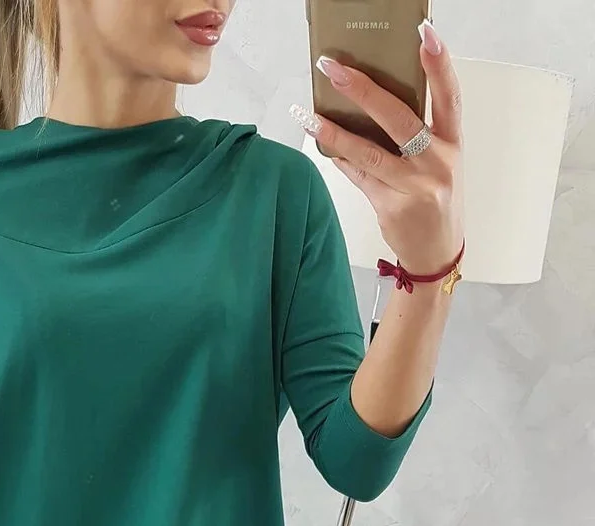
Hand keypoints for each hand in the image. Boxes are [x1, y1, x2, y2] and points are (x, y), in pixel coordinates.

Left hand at [294, 22, 463, 276]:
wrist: (436, 256)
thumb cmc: (436, 203)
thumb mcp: (439, 165)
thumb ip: (416, 136)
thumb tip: (371, 101)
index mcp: (453, 145)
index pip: (450, 96)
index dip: (439, 64)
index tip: (424, 33)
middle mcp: (437, 164)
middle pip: (399, 119)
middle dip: (364, 90)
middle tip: (334, 68)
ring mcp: (414, 188)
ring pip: (369, 152)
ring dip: (335, 131)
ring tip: (310, 112)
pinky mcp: (391, 207)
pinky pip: (358, 176)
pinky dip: (339, 159)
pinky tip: (321, 143)